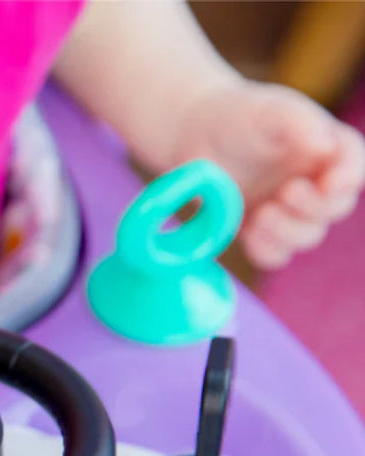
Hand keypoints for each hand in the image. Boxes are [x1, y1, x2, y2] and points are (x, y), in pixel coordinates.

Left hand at [172, 80, 364, 269]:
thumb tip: (325, 145)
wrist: (197, 137)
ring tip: (260, 213)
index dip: (348, 177)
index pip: (354, 164)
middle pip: (335, 209)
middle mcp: (315, 181)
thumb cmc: (239, 116)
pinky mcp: (262, 232)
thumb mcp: (270, 111)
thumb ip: (299, 123)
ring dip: (287, 231)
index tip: (329, 184)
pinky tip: (248, 233)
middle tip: (283, 193)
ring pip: (308, 236)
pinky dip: (266, 249)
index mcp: (328, 148)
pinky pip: (276, 255)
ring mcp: (289, 211)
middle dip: (312, 207)